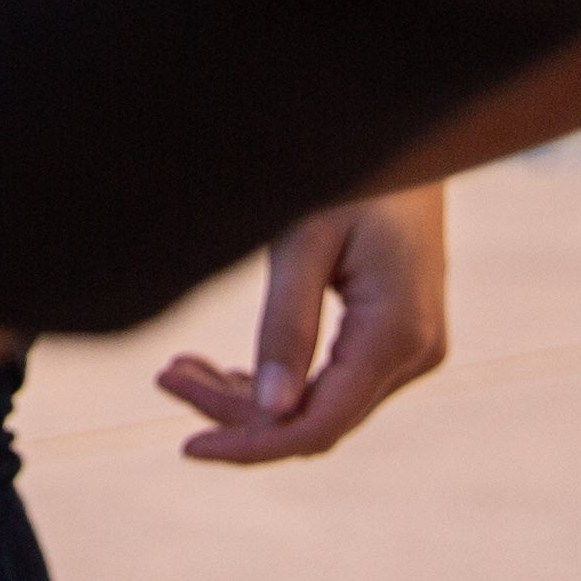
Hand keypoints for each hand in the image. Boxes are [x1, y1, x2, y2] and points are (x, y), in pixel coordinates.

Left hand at [158, 187, 450, 462]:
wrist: (405, 133)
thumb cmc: (350, 172)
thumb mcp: (304, 238)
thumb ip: (287, 322)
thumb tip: (271, 411)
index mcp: (396, 334)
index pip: (319, 425)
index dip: (251, 445)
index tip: (187, 448)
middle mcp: (415, 354)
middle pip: (315, 420)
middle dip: (236, 413)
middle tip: (166, 375)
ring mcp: (412, 350)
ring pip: (321, 407)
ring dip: (250, 400)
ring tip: (179, 368)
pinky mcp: (397, 340)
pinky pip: (333, 384)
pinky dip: (278, 384)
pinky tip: (225, 371)